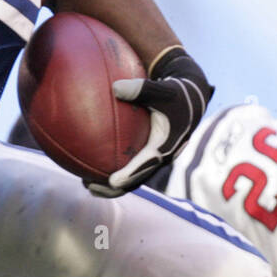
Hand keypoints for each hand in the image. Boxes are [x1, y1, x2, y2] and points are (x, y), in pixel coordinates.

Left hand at [83, 47, 212, 196]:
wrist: (190, 102)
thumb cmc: (173, 93)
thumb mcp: (161, 89)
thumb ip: (141, 89)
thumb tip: (115, 88)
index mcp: (165, 146)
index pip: (146, 164)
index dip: (130, 174)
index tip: (112, 181)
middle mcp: (160, 158)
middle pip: (136, 180)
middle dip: (113, 187)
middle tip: (90, 186)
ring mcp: (155, 159)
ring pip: (132, 178)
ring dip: (111, 185)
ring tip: (87, 184)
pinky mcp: (150, 155)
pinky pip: (131, 167)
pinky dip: (114, 169)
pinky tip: (93, 165)